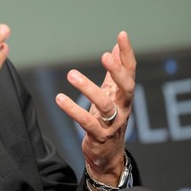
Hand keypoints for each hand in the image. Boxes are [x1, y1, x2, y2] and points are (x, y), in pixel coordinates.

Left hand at [55, 31, 135, 187]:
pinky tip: (60, 98)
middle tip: (105, 56)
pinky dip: (73, 110)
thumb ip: (114, 72)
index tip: (122, 35)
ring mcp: (113, 123)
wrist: (108, 156)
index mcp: (125, 95)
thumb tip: (116, 47)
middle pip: (127, 88)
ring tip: (71, 74)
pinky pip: (87, 122)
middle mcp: (123, 108)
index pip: (130, 72)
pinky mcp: (99, 136)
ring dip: (88, 88)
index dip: (127, 54)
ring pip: (105, 105)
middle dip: (117, 71)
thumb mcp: (112, 94)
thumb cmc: (109, 120)